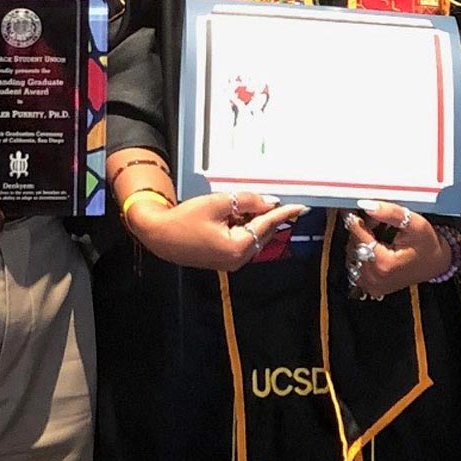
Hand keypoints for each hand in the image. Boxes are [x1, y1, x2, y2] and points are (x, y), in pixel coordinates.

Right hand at [124, 189, 304, 270]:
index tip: (301, 207)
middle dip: (263, 214)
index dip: (284, 213)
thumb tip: (270, 201)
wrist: (159, 236)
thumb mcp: (218, 203)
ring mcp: (231, 262)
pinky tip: (230, 216)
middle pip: (261, 232)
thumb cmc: (184, 219)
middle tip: (262, 197)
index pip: (267, 225)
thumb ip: (247, 201)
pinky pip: (241, 241)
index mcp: (238, 247)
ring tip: (235, 206)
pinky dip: (241, 227)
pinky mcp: (224, 260)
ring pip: (252, 236)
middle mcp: (238, 259)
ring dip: (250, 220)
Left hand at [343, 198, 460, 298]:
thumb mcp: (415, 223)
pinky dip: (361, 253)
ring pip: (352, 255)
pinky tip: (376, 247)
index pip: (358, 235)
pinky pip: (356, 265)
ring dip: (360, 241)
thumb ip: (391, 213)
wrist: (436, 264)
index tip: (352, 208)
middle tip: (375, 220)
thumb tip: (366, 205)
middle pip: (354, 244)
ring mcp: (371, 285)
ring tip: (378, 233)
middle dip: (361, 230)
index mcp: (383, 263)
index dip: (355, 219)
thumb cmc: (428, 244)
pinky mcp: (371, 287)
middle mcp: (374, 278)